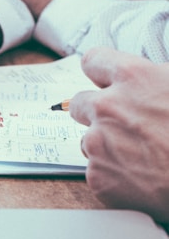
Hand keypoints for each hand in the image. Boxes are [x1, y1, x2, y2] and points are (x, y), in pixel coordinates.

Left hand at [69, 47, 168, 222]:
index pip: (93, 61)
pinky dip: (114, 175)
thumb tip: (151, 72)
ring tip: (142, 155)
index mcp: (133, 77)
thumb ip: (160, 75)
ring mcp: (98, 143)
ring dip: (107, 146)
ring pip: (88, 140)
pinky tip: (141, 177)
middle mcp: (108, 107)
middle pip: (79, 102)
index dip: (100, 71)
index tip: (104, 79)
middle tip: (124, 124)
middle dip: (96, 111)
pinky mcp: (98, 176)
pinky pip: (97, 171)